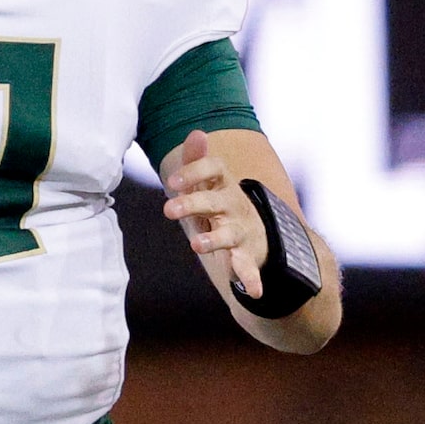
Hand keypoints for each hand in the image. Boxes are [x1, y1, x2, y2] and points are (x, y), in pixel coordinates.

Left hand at [161, 129, 268, 297]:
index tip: (173, 180)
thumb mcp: (206, 183)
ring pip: (228, 234)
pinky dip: (251, 279)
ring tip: (196, 246)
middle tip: (169, 210)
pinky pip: (247, 267)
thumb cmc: (218, 204)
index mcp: (222, 184)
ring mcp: (240, 230)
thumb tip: (196, 132)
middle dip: (193, 204)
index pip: (214, 169)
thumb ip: (197, 159)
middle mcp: (233, 205)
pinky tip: (254, 292)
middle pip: (214, 201)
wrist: (255, 233)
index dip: (195, 172)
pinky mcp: (245, 255)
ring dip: (213, 240)